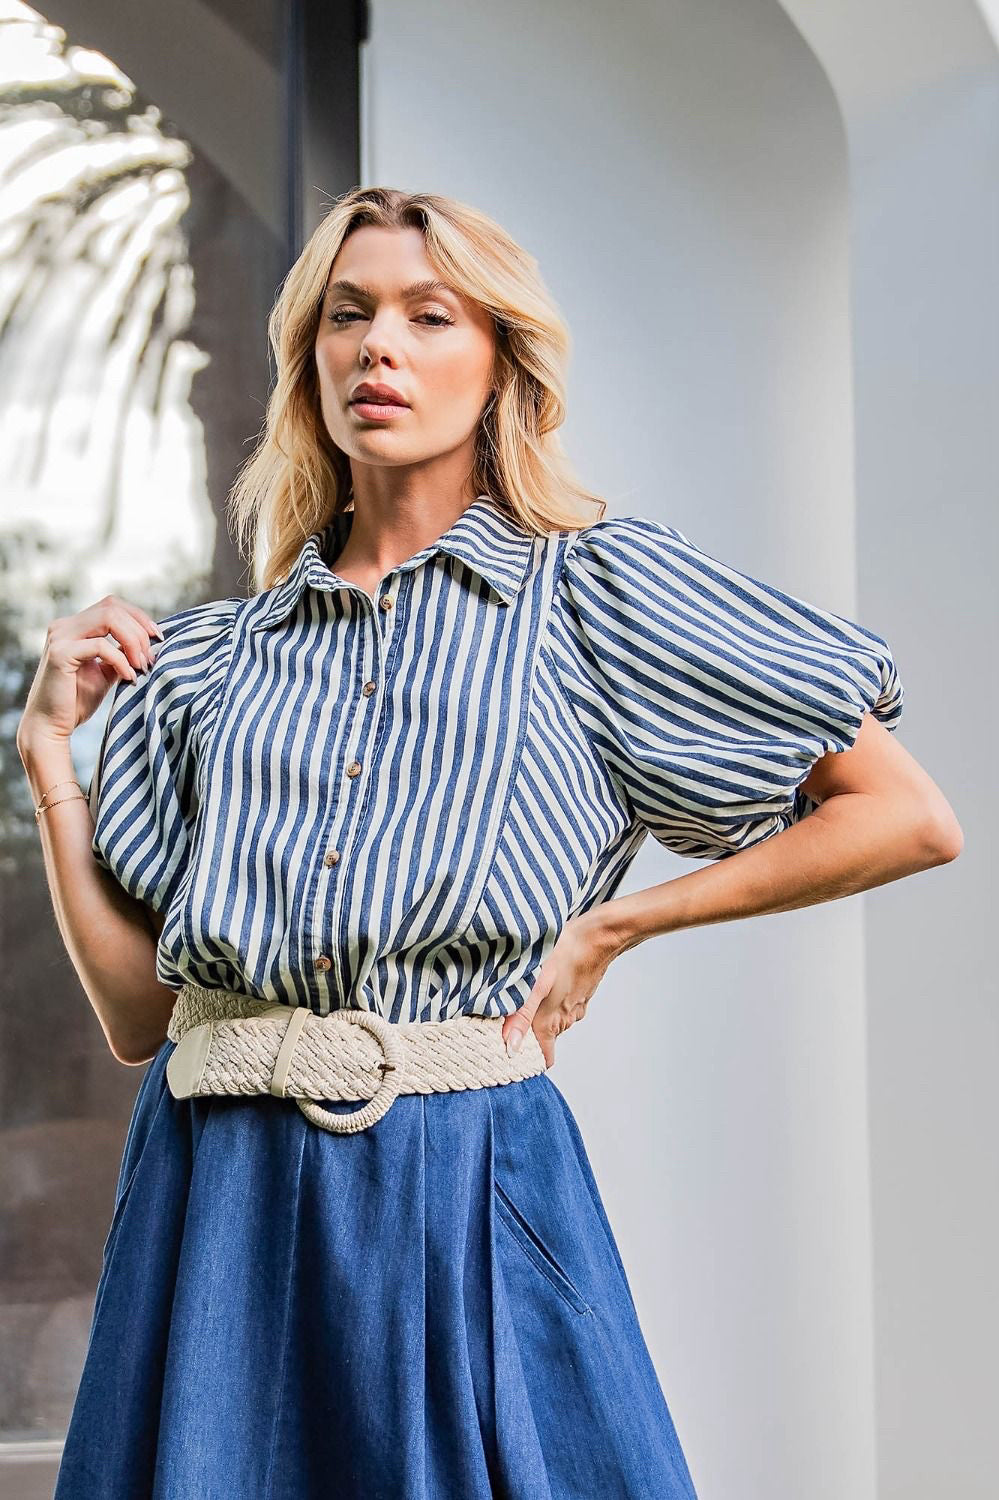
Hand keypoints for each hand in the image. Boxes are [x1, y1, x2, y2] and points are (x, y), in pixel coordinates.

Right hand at [17, 596, 163, 754]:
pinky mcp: (60, 654)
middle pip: (112, 607)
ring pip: (108, 618)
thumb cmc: (77, 700)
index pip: (112, 605)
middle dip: (139, 630)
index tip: (158, 638)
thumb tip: (150, 642)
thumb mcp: (107, 671)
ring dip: (132, 640)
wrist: (50, 726)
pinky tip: (128, 677)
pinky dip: (120, 660)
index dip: (139, 617)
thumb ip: (122, 653)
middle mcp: (64, 626)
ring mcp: (60, 637)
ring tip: (141, 666)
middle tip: (149, 658)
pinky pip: (100, 646)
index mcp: (74, 627)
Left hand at [501, 912, 620, 1068]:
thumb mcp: (536, 984)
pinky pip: (561, 1004)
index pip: (543, 1057)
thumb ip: (521, 1016)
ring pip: (552, 1019)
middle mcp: (564, 1019)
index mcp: (551, 1022)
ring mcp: (574, 1005)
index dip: (527, 1059)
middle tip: (503, 1022)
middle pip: (544, 1039)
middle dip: (527, 1035)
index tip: (509, 1054)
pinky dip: (549, 1001)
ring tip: (519, 1000)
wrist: (597, 936)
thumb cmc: (566, 955)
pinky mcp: (579, 992)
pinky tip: (541, 984)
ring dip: (537, 1015)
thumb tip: (511, 1048)